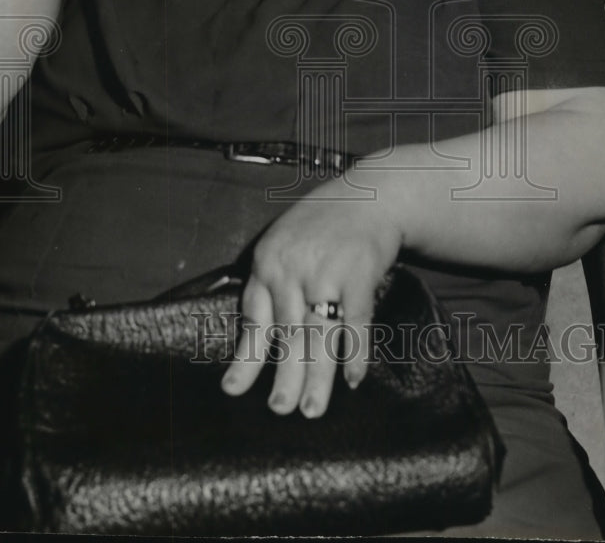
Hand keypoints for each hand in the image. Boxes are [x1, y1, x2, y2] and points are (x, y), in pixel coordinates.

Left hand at [221, 186, 402, 417]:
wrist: (370, 195)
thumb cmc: (323, 224)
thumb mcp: (284, 243)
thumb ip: (269, 283)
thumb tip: (256, 335)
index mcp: (268, 261)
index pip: (254, 316)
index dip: (246, 356)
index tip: (234, 389)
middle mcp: (293, 267)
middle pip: (288, 332)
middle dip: (284, 375)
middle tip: (280, 409)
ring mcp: (328, 271)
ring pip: (319, 333)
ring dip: (317, 376)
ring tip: (311, 409)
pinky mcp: (361, 273)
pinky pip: (357, 321)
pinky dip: (356, 352)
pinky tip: (354, 378)